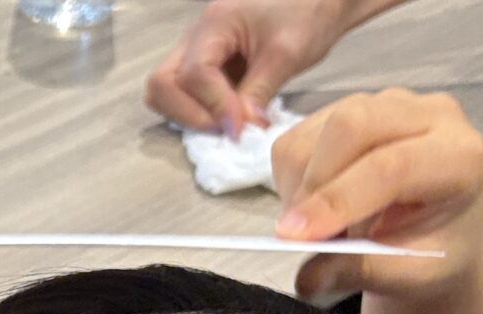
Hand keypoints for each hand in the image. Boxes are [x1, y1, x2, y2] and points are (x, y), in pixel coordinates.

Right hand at [145, 0, 361, 135]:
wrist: (320, 1)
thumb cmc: (309, 15)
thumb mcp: (286, 56)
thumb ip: (257, 94)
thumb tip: (238, 132)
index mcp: (215, 23)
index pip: (194, 74)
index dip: (214, 107)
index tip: (241, 129)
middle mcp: (195, 35)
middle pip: (162, 84)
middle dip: (189, 114)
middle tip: (226, 129)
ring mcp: (195, 50)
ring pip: (165, 92)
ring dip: (189, 115)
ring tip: (226, 125)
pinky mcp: (205, 64)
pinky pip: (184, 94)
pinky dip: (199, 111)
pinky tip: (229, 117)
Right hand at [271, 89, 482, 303]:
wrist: (437, 232)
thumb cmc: (432, 252)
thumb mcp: (407, 276)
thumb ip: (359, 272)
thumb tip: (308, 277)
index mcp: (459, 157)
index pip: (391, 165)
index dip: (338, 199)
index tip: (293, 237)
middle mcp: (430, 115)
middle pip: (350, 124)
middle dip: (313, 184)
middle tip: (298, 235)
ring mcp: (388, 104)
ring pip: (318, 130)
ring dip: (299, 184)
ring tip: (317, 225)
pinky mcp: (350, 107)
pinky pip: (299, 136)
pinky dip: (292, 177)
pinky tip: (315, 202)